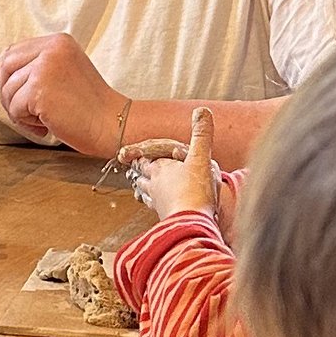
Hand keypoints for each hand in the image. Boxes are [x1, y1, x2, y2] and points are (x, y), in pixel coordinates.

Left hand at [0, 32, 121, 154]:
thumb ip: (37, 68)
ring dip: (20, 113)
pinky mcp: (40, 88)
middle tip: (23, 115)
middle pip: (5, 68)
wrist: (114, 124)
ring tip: (44, 120)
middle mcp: (52, 49)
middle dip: (6, 95)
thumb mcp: (64, 73)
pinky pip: (15, 108)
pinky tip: (47, 126)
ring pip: (8, 91)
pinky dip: (27, 123)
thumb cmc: (91, 107)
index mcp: (58, 42)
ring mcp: (45, 67)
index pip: (13, 51)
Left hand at [144, 106, 220, 221]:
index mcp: (161, 169)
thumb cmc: (196, 192)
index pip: (146, 159)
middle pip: (142, 177)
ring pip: (145, 193)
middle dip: (140, 172)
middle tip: (136, 170)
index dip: (140, 155)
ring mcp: (158, 204)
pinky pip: (156, 209)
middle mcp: (155, 186)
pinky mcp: (166, 219)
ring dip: (142, 189)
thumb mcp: (201, 158)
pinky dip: (154, 205)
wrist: (193, 226)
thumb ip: (202, 135)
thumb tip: (202, 110)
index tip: (133, 153)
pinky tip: (159, 209)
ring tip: (140, 189)